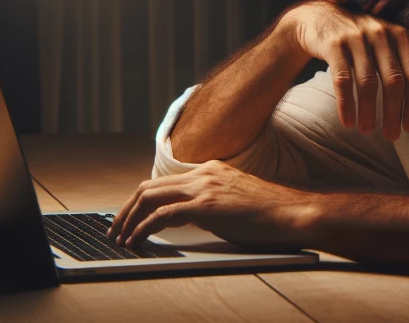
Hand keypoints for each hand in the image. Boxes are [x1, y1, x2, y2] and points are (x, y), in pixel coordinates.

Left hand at [107, 161, 313, 249]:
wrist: (292, 212)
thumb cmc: (269, 213)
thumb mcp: (233, 202)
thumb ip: (209, 204)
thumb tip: (189, 217)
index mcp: (210, 169)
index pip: (165, 182)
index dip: (142, 201)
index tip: (130, 218)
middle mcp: (204, 173)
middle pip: (150, 186)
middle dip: (127, 208)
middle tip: (116, 228)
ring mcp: (205, 187)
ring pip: (150, 196)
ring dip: (129, 218)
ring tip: (120, 236)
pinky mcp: (207, 205)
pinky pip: (163, 215)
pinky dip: (144, 228)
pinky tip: (137, 239)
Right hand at [281, 1, 408, 140]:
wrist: (319, 16)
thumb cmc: (360, 39)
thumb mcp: (387, 52)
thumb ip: (408, 77)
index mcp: (399, 36)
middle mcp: (380, 34)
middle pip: (393, 80)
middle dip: (394, 112)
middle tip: (392, 136)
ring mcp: (356, 37)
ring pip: (367, 82)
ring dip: (368, 111)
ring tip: (367, 131)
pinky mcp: (333, 44)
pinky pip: (342, 79)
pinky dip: (346, 104)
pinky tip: (347, 122)